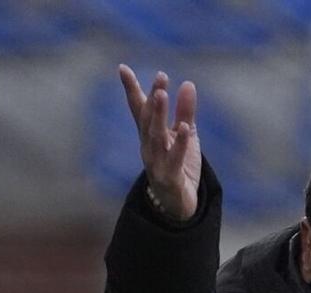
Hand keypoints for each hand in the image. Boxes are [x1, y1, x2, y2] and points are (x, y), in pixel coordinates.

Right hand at [118, 65, 200, 222]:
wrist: (179, 206)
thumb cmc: (179, 167)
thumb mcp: (185, 136)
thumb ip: (185, 112)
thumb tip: (187, 83)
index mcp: (150, 135)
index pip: (139, 109)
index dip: (131, 89)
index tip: (123, 68)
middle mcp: (149, 148)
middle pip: (148, 121)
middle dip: (153, 98)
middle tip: (160, 77)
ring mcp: (157, 164)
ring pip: (156, 137)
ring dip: (159, 116)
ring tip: (162, 94)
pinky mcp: (170, 178)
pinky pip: (174, 160)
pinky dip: (180, 144)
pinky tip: (185, 128)